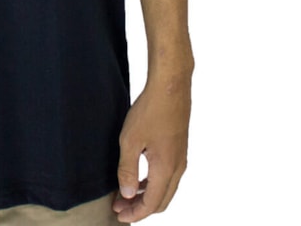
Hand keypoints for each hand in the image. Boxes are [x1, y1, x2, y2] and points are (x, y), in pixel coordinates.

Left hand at [113, 73, 190, 222]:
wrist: (170, 87)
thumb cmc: (150, 111)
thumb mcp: (130, 140)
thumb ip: (128, 169)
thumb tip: (127, 195)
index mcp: (166, 169)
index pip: (152, 204)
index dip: (135, 213)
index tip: (119, 215)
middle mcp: (178, 167)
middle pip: (162, 200)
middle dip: (140, 207)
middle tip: (120, 207)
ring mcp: (181, 157)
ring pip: (166, 188)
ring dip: (147, 195)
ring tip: (126, 193)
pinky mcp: (179, 147)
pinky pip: (168, 175)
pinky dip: (154, 183)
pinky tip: (140, 176)